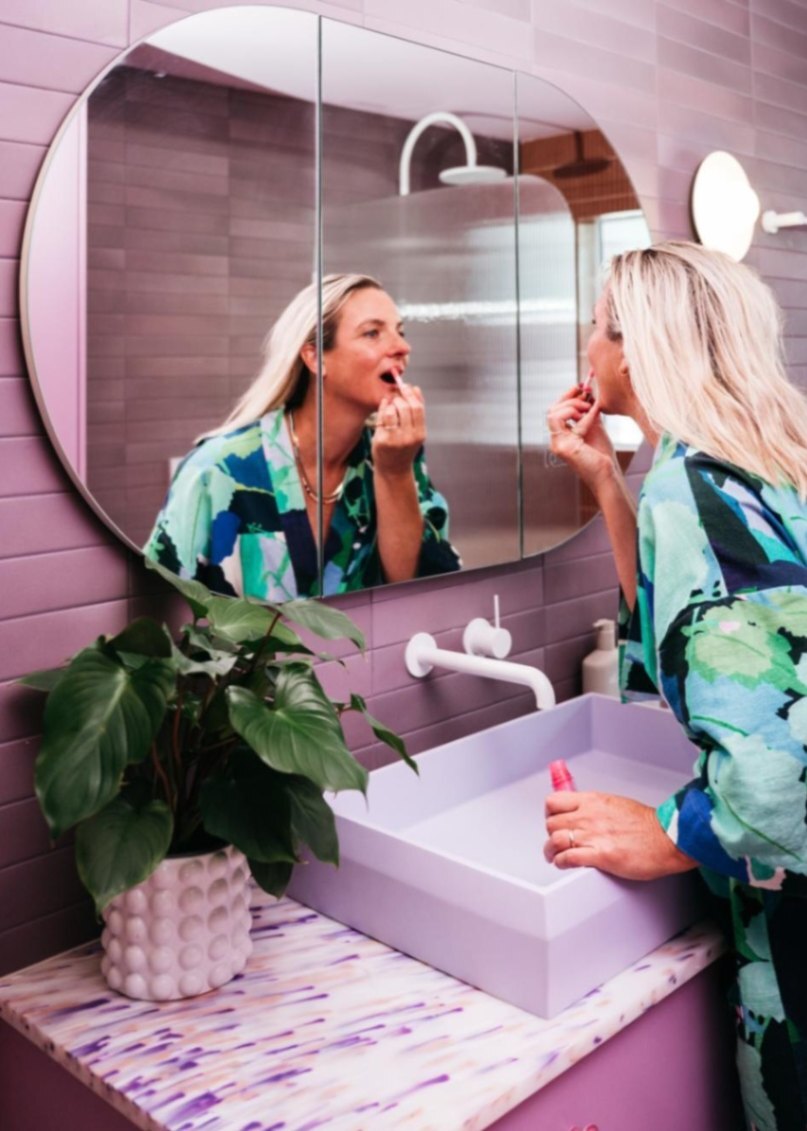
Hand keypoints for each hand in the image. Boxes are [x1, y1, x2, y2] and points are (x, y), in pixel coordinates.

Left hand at [372, 376, 424, 475]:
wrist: (393, 470)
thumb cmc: (404, 448)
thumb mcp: (415, 431)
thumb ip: (417, 411)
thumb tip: (416, 388)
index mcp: (420, 434)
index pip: (417, 408)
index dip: (411, 394)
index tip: (406, 387)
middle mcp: (409, 437)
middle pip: (405, 407)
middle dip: (399, 397)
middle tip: (395, 396)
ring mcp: (395, 440)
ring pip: (392, 411)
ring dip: (390, 403)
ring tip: (390, 405)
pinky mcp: (382, 441)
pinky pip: (381, 418)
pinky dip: (382, 409)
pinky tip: (383, 408)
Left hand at [544, 790, 696, 881]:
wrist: (668, 838)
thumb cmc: (648, 825)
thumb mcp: (615, 804)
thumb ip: (595, 807)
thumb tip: (582, 812)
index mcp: (592, 801)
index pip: (554, 801)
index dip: (550, 813)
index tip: (553, 820)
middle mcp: (589, 816)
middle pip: (551, 823)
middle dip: (550, 834)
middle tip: (554, 842)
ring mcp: (593, 835)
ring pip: (555, 840)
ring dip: (551, 851)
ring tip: (554, 856)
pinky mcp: (600, 855)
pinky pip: (568, 858)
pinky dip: (561, 862)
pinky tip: (564, 864)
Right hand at [546, 379, 616, 492]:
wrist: (607, 473)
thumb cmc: (601, 454)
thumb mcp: (594, 426)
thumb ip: (588, 411)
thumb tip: (588, 391)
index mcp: (562, 435)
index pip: (557, 410)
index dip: (567, 395)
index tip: (581, 385)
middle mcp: (556, 440)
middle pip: (552, 409)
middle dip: (570, 397)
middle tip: (587, 395)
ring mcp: (557, 444)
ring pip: (553, 413)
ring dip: (571, 405)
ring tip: (588, 408)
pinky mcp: (562, 447)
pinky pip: (561, 421)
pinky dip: (575, 413)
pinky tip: (588, 414)